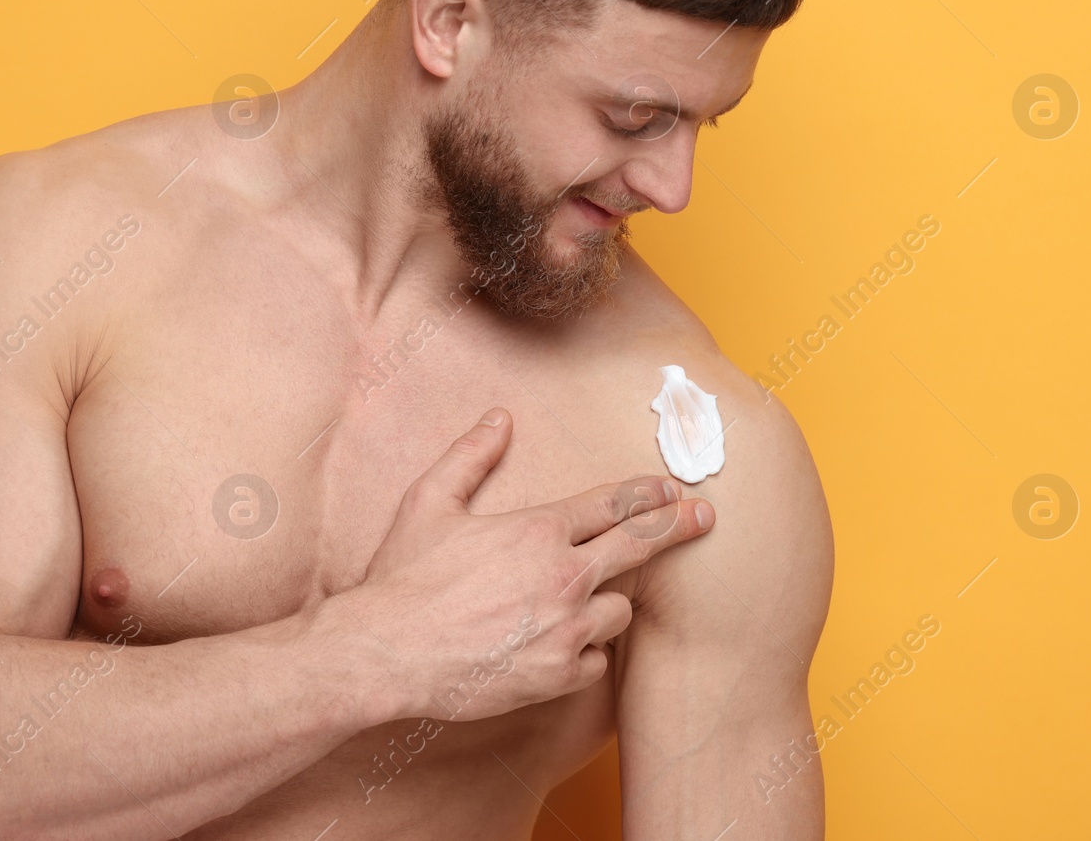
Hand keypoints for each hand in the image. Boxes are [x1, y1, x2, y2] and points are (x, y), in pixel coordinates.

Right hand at [338, 408, 714, 722]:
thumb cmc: (404, 577)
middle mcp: (563, 575)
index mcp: (538, 530)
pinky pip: (597, 660)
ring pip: (621, 609)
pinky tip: (566, 645)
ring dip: (610, 601)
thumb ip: (470, 456)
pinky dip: (586, 652)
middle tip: (704, 517)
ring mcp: (566, 627)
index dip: (648, 493)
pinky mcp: (558, 673)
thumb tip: (499, 417)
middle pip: (640, 546)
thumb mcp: (430, 501)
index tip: (672, 489)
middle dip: (677, 527)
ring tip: (594, 599)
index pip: (612, 503)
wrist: (387, 652)